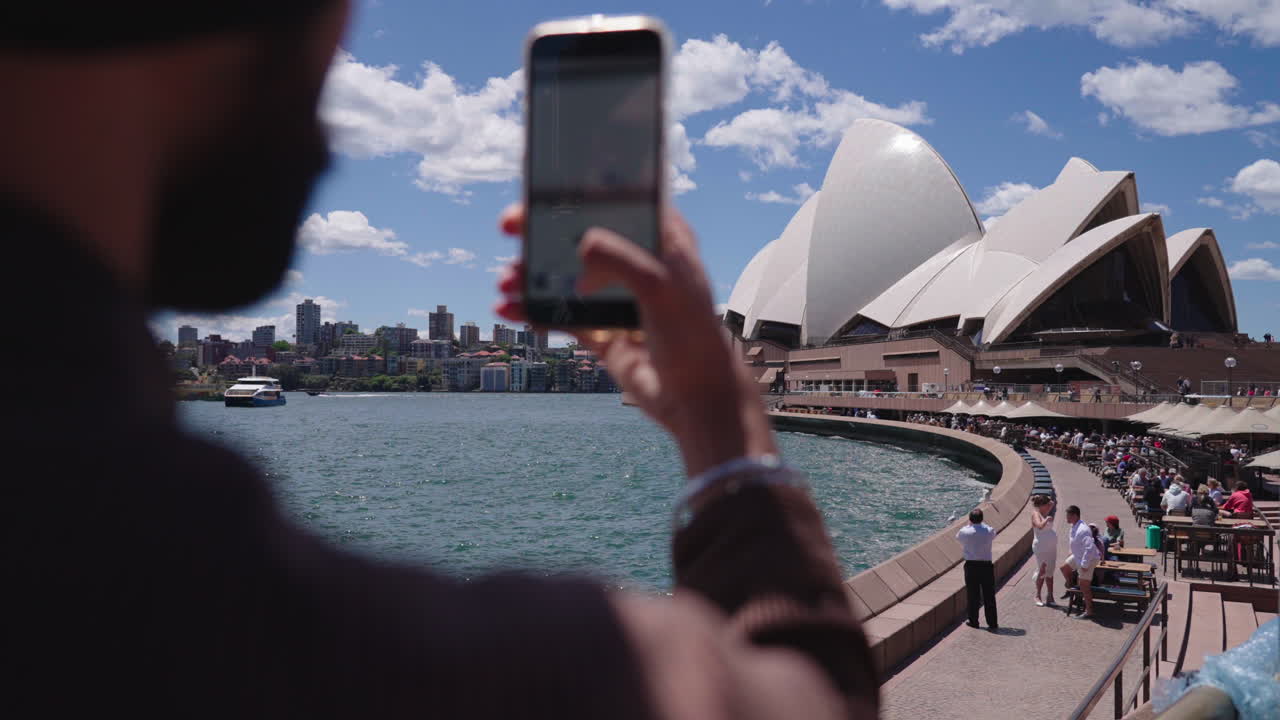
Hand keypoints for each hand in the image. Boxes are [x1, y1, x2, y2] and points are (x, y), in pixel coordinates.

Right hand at [495, 206, 776, 476]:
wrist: (698, 400)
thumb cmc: (694, 338)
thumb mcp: (661, 288)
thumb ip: (622, 260)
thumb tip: (582, 242)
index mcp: (663, 241)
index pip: (619, 201)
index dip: (582, 190)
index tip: (544, 185)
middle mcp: (639, 265)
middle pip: (583, 237)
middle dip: (542, 232)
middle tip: (510, 226)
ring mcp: (619, 300)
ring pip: (566, 277)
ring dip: (532, 276)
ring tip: (507, 280)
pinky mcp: (604, 333)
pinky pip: (561, 316)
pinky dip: (534, 311)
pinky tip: (509, 308)